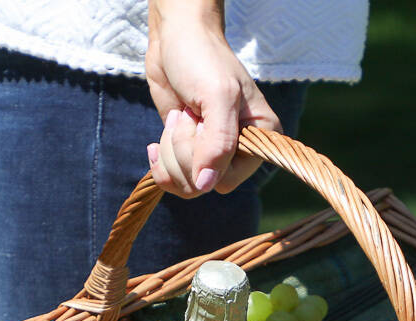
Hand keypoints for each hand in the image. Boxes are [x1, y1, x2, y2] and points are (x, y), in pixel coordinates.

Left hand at [146, 0, 280, 196]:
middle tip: (188, 113)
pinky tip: (156, 143)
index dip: (205, 157)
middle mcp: (238, 155)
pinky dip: (159, 162)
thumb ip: (218, 143)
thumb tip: (206, 185)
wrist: (175, 40)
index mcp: (259, 142)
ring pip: (185, 185)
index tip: (202, 119)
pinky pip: (171, 180)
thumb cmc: (203, 59)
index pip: (227, 179)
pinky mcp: (187, 155)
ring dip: (171, 150)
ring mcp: (210, 157)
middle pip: (201, 185)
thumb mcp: (218, 96)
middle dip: (184, 150)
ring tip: (179, 116)